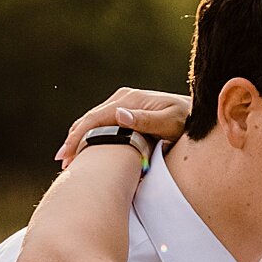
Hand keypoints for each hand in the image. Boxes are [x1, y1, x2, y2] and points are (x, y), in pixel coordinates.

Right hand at [57, 89, 190, 166]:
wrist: (198, 113)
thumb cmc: (187, 121)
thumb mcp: (170, 123)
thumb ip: (146, 121)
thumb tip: (118, 115)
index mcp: (129, 100)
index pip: (95, 119)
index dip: (78, 137)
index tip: (67, 155)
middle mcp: (123, 98)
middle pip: (90, 119)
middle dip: (74, 140)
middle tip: (62, 163)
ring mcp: (124, 103)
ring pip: (93, 121)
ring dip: (80, 138)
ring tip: (69, 159)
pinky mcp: (126, 110)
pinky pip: (102, 122)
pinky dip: (90, 135)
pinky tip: (85, 149)